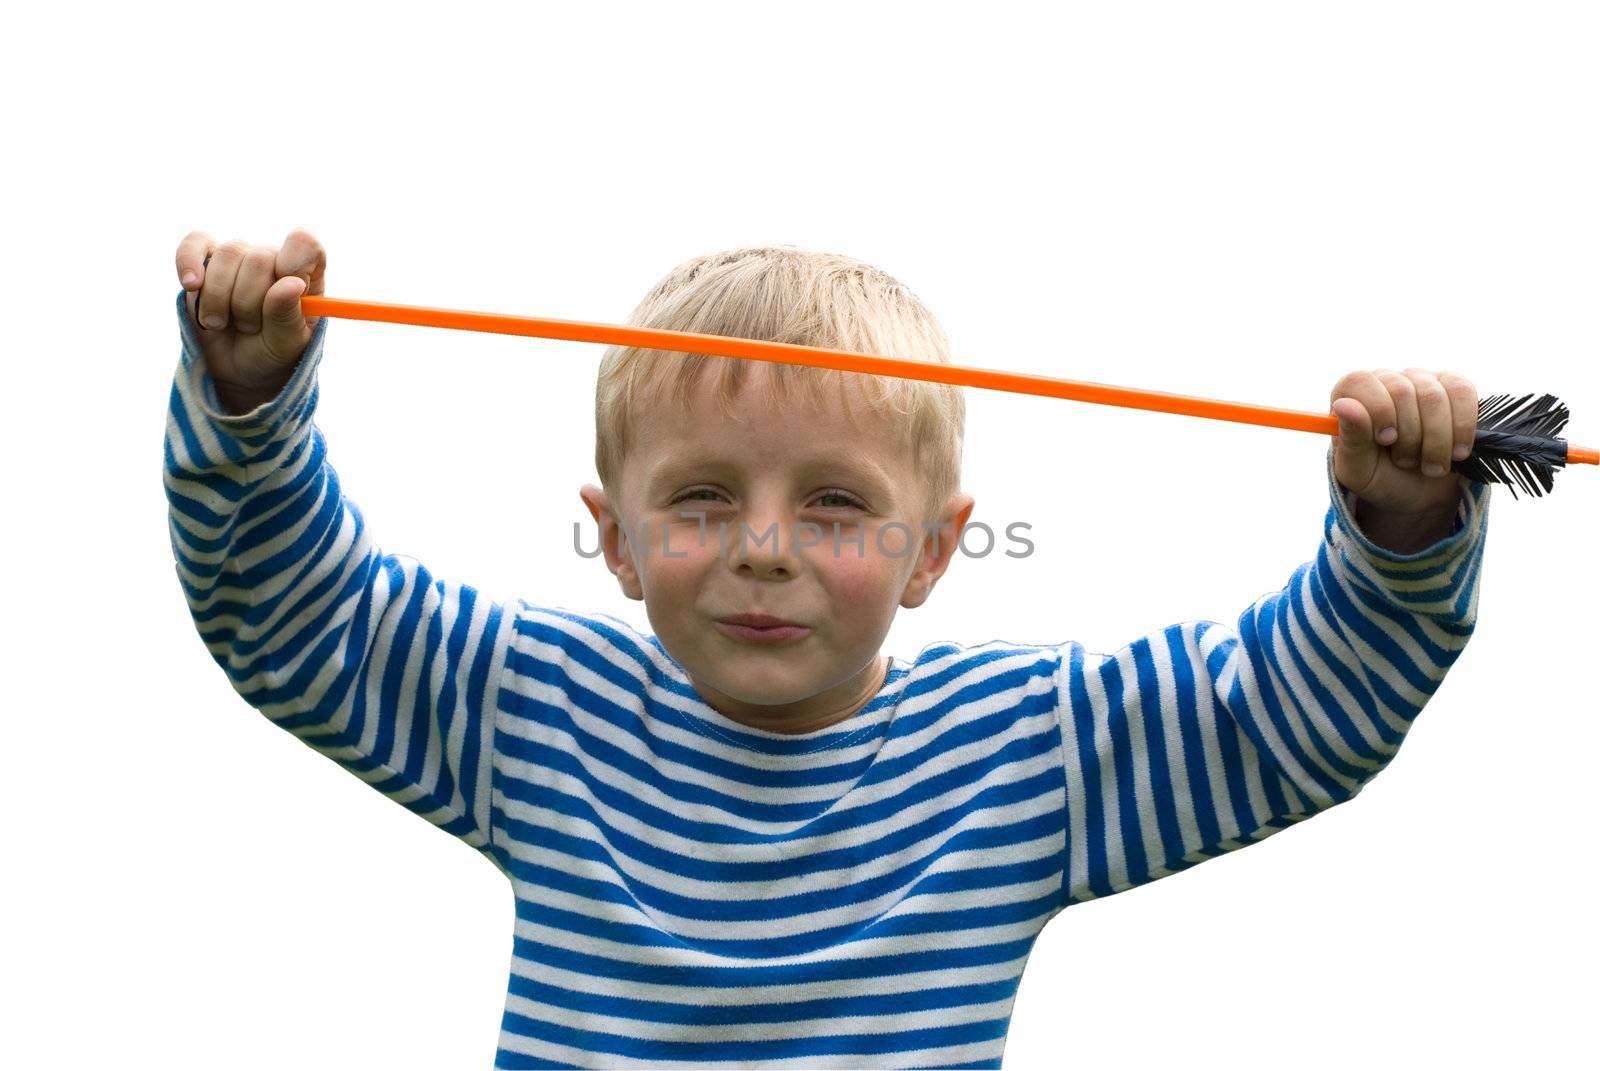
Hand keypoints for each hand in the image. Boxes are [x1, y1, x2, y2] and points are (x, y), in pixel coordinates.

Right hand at [175, 228, 325, 413]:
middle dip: (249, 302)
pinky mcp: (205, 261)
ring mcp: (239, 258)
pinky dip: (188, 263)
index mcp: (305, 275)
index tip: (284, 287)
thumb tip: (290, 284)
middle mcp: (273, 259)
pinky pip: (194, 245)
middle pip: (259, 258)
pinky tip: (191, 285)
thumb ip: (287, 315)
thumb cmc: (270, 352)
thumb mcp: (286, 343)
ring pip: (227, 255)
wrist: (236, 368)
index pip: (305, 245)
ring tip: (221, 324)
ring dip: (219, 298)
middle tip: (249, 328)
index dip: (293, 262)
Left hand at [1329, 367, 1476, 517]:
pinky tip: (1456, 451)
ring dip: (1437, 440)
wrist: (1419, 492)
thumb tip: (1344, 405)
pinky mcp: (1454, 386)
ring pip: (1434, 396)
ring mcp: (1421, 379)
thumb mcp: (1358, 470)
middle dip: (1409, 437)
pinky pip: (1463, 393)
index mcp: (1351, 396)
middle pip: (1402, 391)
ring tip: (1430, 464)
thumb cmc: (1381, 477)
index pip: (1360, 382)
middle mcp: (1385, 381)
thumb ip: (1350, 439)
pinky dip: (1462, 428)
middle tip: (1407, 462)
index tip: (1386, 440)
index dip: (1377, 411)